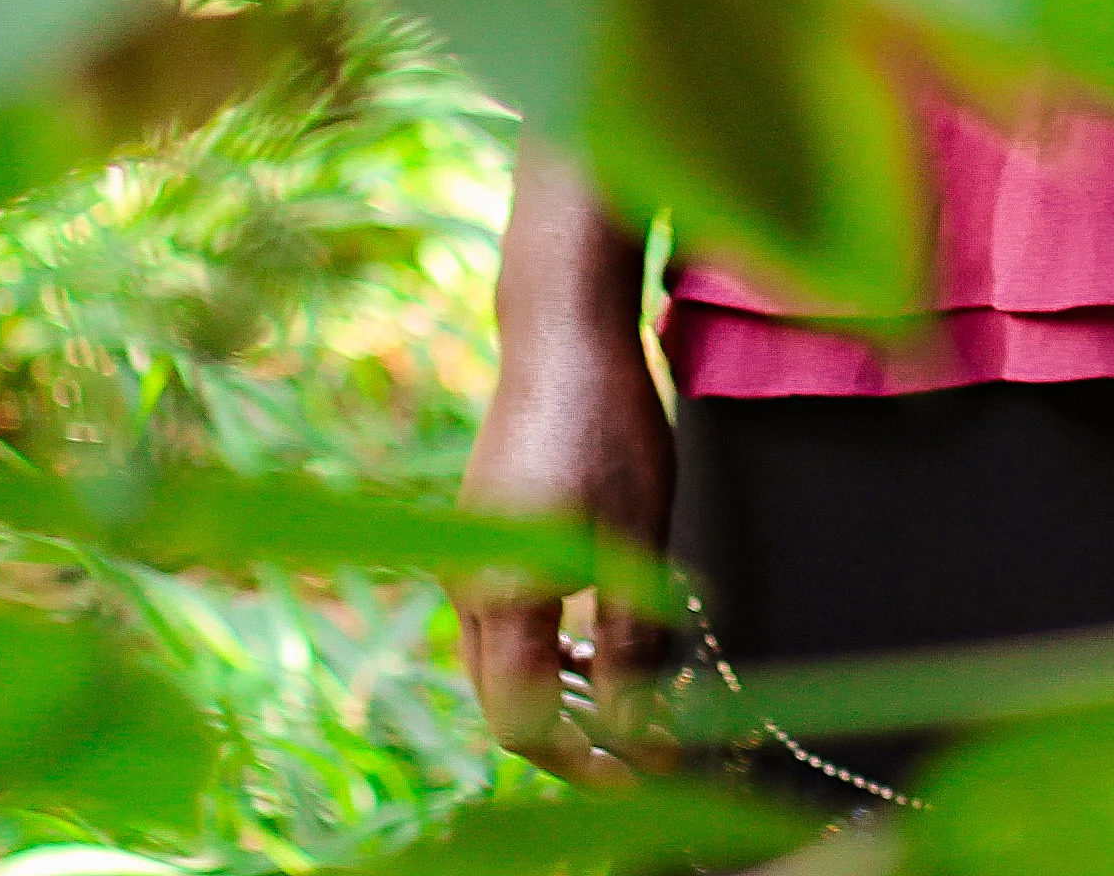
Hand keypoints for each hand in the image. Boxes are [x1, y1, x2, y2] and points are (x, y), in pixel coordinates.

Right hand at [457, 163, 680, 771]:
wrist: (560, 338)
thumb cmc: (609, 426)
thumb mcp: (638, 536)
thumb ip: (632, 641)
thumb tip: (638, 732)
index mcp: (501, 597)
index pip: (524, 724)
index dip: (584, 763)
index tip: (646, 776)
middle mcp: (468, 590)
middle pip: (505, 703)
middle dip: (572, 741)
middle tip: (644, 756)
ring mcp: (466, 562)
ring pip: (501, 666)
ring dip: (562, 696)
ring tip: (634, 702)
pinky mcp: (478, 539)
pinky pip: (501, 624)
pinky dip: (548, 651)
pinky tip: (602, 642)